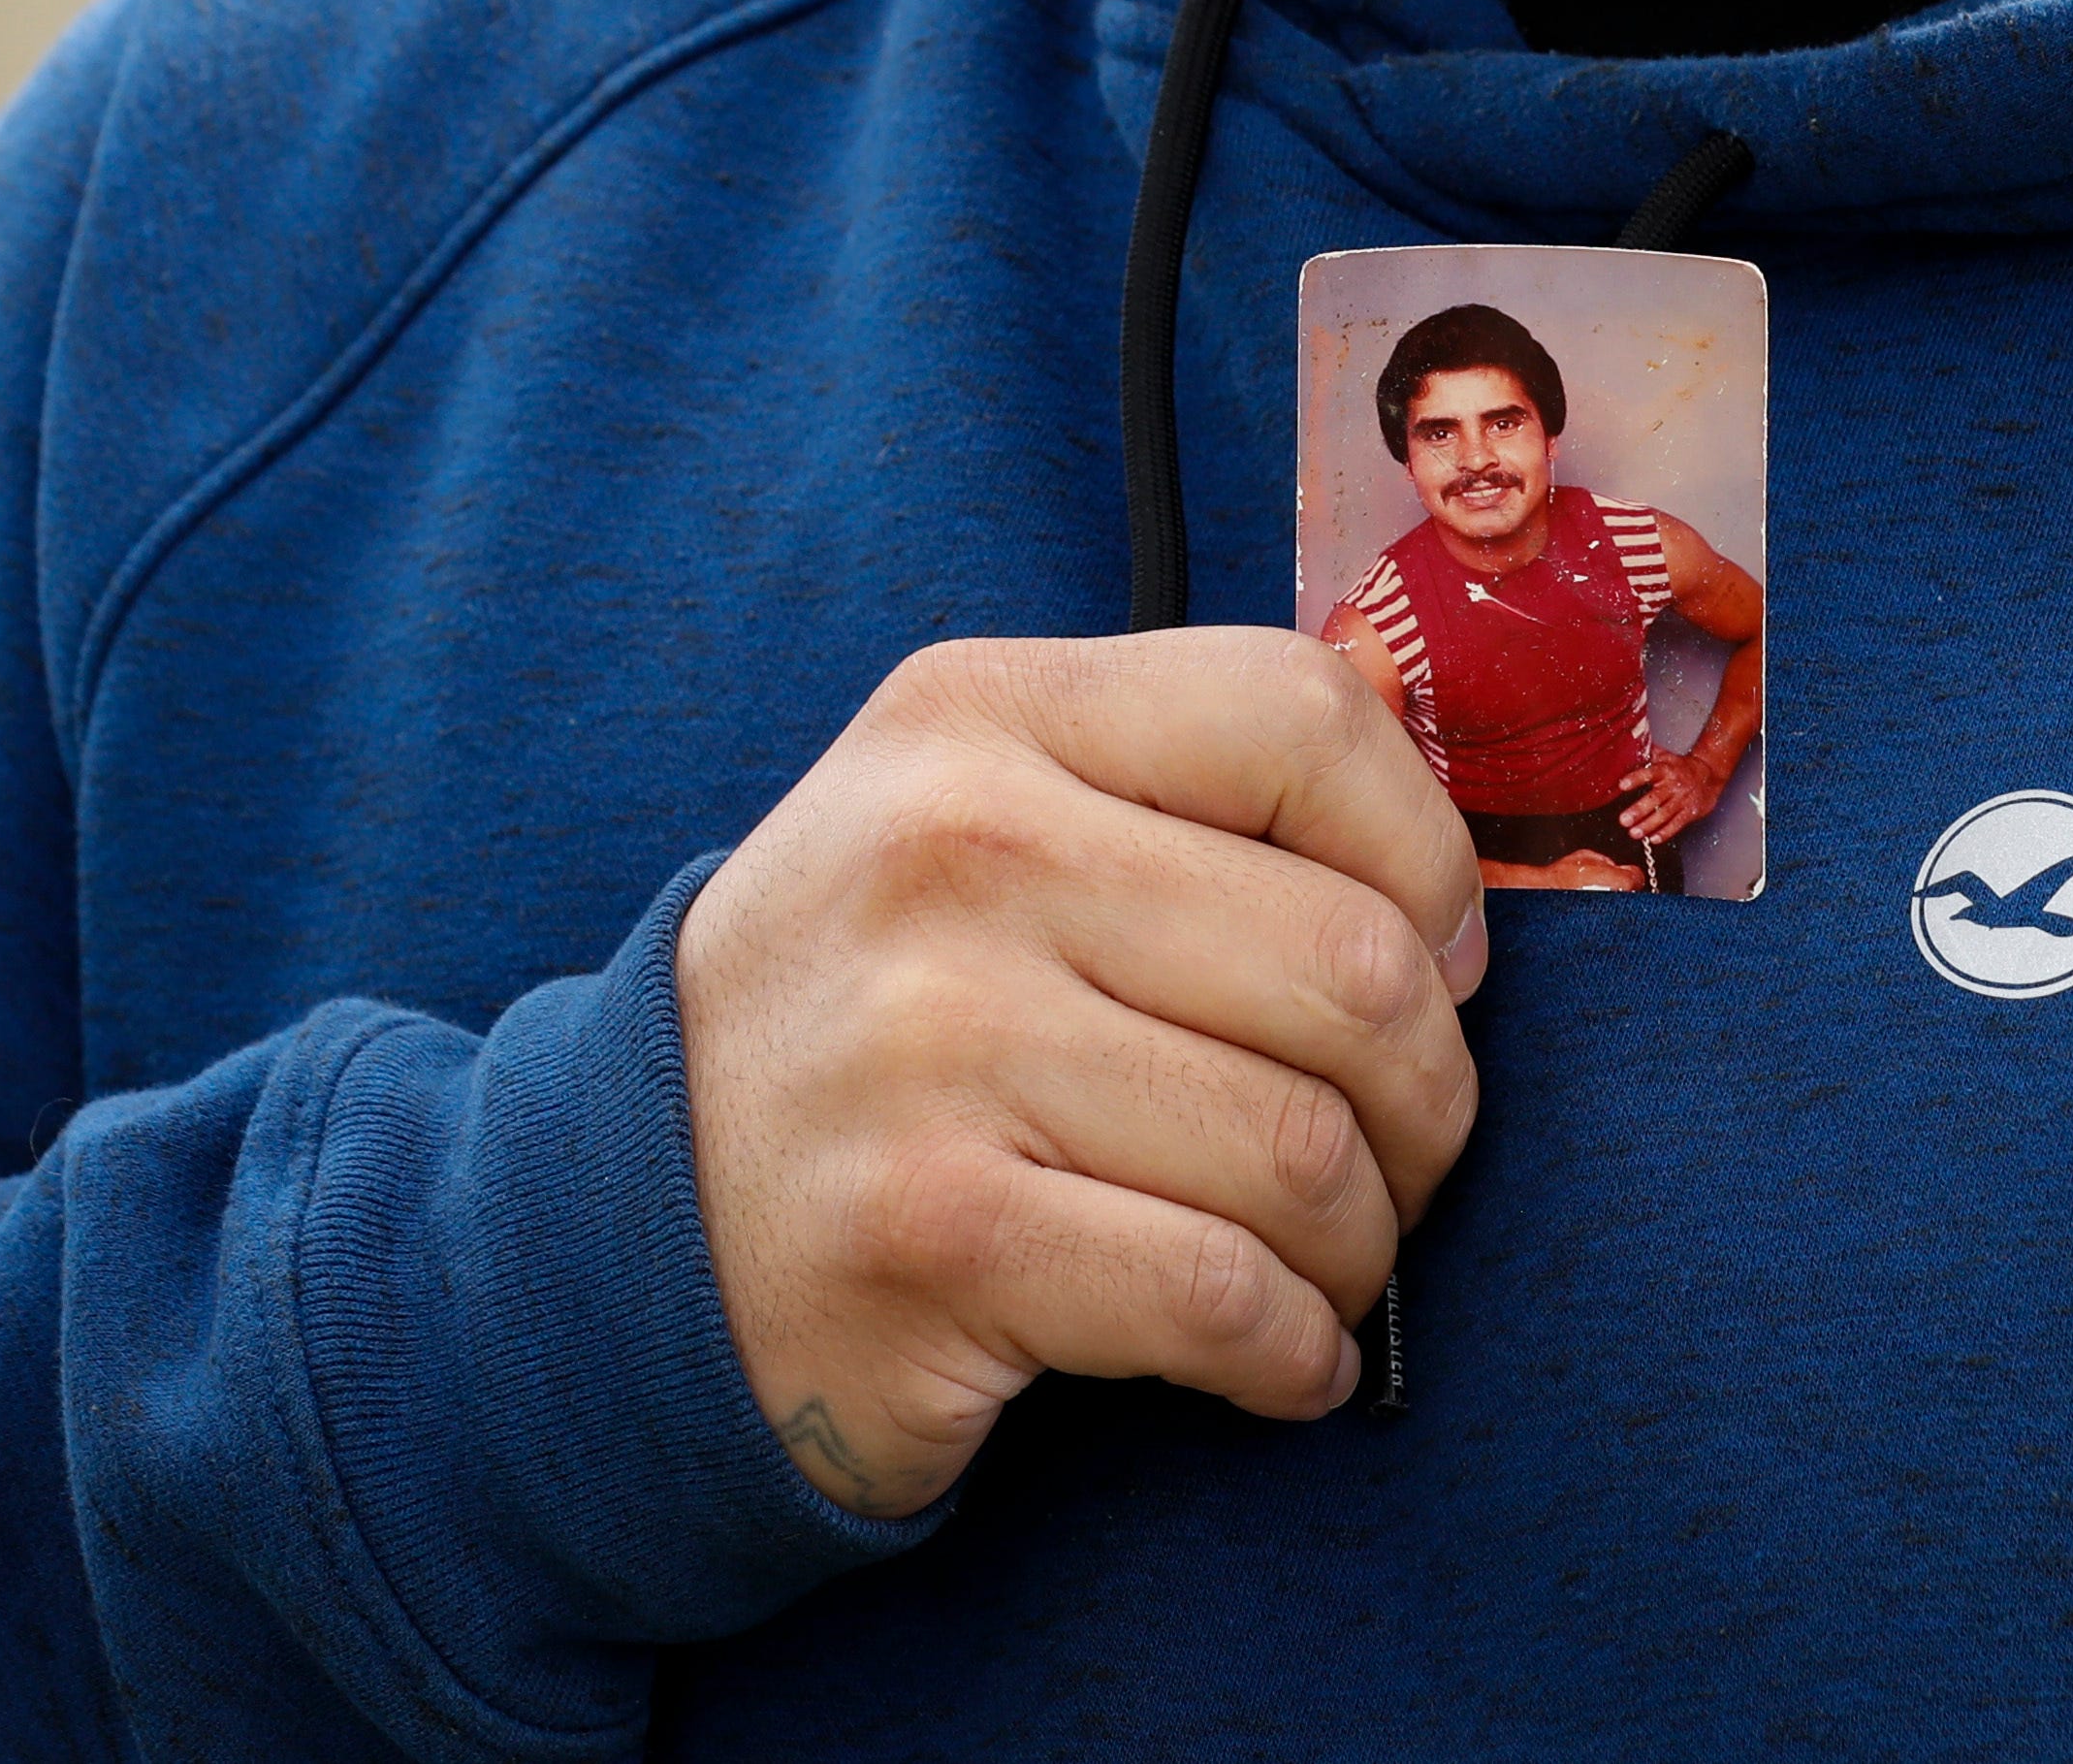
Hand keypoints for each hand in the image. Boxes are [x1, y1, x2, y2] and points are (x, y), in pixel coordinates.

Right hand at [676, 632, 1488, 1514]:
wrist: (625, 1228)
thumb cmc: (876, 1021)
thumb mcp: (972, 817)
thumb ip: (1179, 790)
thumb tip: (1446, 878)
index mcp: (979, 715)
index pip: (1305, 717)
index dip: (1428, 856)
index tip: (1434, 963)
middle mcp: (951, 849)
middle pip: (1348, 956)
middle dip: (1427, 1095)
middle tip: (1401, 1156)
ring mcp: (929, 1041)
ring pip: (1305, 1147)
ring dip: (1364, 1242)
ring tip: (1327, 1264)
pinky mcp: (930, 1232)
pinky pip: (1222, 1297)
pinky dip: (1294, 1353)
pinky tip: (1279, 1358)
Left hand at [1620, 739, 1733, 851]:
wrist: (1709, 774)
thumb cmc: (1681, 766)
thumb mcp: (1666, 756)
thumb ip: (1648, 753)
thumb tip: (1629, 745)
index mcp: (1665, 770)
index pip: (1649, 773)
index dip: (1635, 779)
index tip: (1622, 785)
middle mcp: (1673, 785)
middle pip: (1655, 798)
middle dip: (1638, 810)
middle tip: (1623, 820)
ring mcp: (1682, 800)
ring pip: (1664, 814)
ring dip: (1648, 825)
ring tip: (1634, 833)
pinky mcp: (1690, 812)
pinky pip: (1677, 824)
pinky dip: (1665, 833)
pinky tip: (1653, 839)